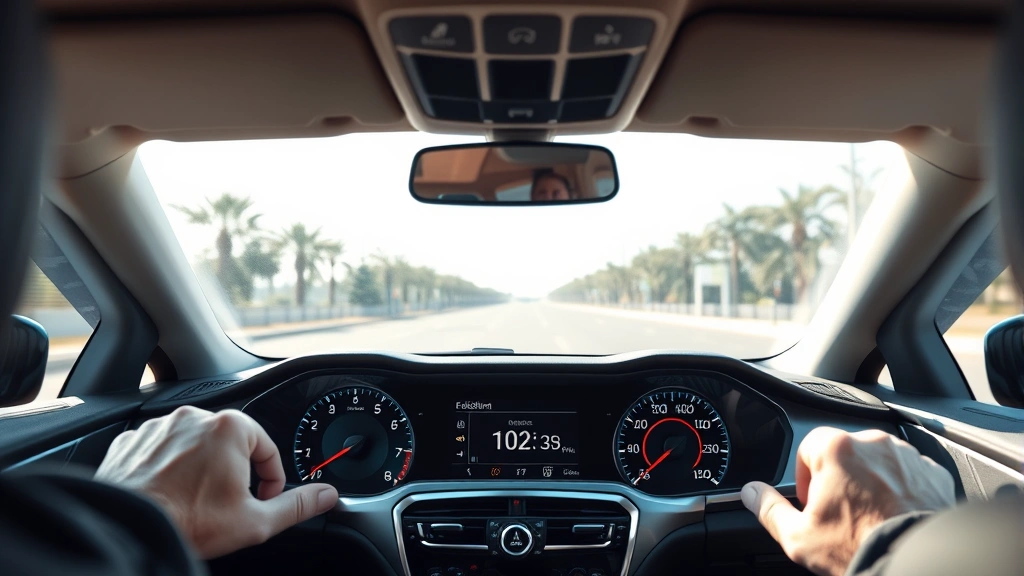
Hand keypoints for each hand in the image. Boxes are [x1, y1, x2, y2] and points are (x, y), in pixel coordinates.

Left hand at [95, 406, 338, 558]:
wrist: (127, 531)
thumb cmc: (187, 523)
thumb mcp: (256, 522)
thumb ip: (297, 505)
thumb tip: (326, 496)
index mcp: (231, 427)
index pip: (268, 449)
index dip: (271, 481)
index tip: (261, 502)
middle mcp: (194, 417)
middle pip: (231, 444)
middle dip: (235, 474)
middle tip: (227, 506)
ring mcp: (159, 427)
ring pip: (194, 445)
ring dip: (201, 469)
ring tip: (194, 503)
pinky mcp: (131, 441)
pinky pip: (160, 450)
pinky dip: (167, 469)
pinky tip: (169, 496)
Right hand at [740, 427, 954, 575]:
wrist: (917, 564)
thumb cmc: (859, 548)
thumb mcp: (798, 537)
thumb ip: (768, 509)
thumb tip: (750, 493)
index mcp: (836, 449)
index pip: (807, 448)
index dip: (804, 477)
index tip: (812, 502)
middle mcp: (874, 443)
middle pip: (844, 453)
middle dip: (839, 479)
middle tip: (840, 514)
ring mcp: (907, 457)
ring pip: (878, 461)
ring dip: (871, 481)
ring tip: (870, 517)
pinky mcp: (935, 474)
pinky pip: (910, 474)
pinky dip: (903, 490)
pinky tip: (895, 516)